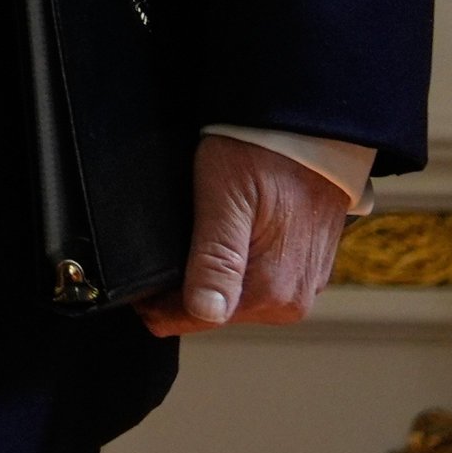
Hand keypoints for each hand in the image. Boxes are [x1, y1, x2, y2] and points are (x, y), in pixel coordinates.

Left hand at [139, 133, 351, 334]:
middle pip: (213, 313)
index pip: (193, 320)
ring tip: (200, 232)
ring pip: (234, 300)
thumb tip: (205, 313)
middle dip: (185, 287)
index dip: (157, 303)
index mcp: (270, 290)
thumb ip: (215, 260)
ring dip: (210, 276)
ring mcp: (302, 289)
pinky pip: (258, 283)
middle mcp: (290, 301)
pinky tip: (230, 234)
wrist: (312, 132)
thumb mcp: (225, 198)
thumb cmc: (263, 154)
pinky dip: (238, 267)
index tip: (139, 279)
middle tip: (172, 240)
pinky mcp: (307, 273)